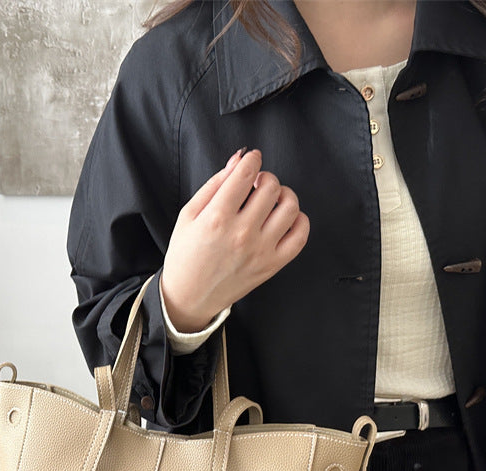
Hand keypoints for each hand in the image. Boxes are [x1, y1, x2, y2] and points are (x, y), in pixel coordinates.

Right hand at [160, 147, 309, 331]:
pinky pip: (300, 237)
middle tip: (256, 184)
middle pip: (270, 187)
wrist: (189, 297)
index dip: (252, 159)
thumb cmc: (185, 256)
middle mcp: (241, 233)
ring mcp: (260, 251)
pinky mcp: (271, 265)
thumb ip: (215, 184)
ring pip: (289, 207)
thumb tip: (238, 159)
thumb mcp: (189, 215)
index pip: (246, 174)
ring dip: (284, 195)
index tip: (253, 159)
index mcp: (217, 218)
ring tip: (272, 199)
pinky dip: (299, 221)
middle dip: (265, 178)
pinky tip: (285, 219)